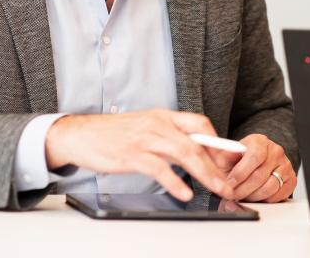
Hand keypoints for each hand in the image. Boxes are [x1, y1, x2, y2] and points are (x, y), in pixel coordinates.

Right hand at [44, 109, 233, 201]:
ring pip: (184, 154)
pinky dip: (175, 182)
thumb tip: (193, 153)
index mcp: (163, 116)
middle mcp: (158, 124)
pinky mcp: (132, 155)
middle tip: (228, 183)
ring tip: (217, 188)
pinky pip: (159, 169)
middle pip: (196, 142)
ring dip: (205, 174)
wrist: (80, 134)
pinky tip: (184, 193)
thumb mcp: (146, 128)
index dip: (217, 140)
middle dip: (216, 165)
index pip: (200, 122)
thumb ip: (168, 138)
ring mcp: (146, 138)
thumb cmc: (113, 134)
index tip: (228, 158)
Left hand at [208, 133, 295, 202]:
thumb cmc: (242, 159)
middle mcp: (275, 151)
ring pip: (270, 187)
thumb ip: (223, 158)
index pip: (254, 156)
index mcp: (260, 141)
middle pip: (260, 175)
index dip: (241, 173)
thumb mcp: (229, 156)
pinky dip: (264, 199)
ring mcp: (285, 165)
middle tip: (233, 195)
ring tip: (243, 196)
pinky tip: (255, 196)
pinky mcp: (291, 179)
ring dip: (253, 196)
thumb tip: (219, 161)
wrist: (258, 162)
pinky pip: (278, 195)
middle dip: (243, 189)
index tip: (230, 183)